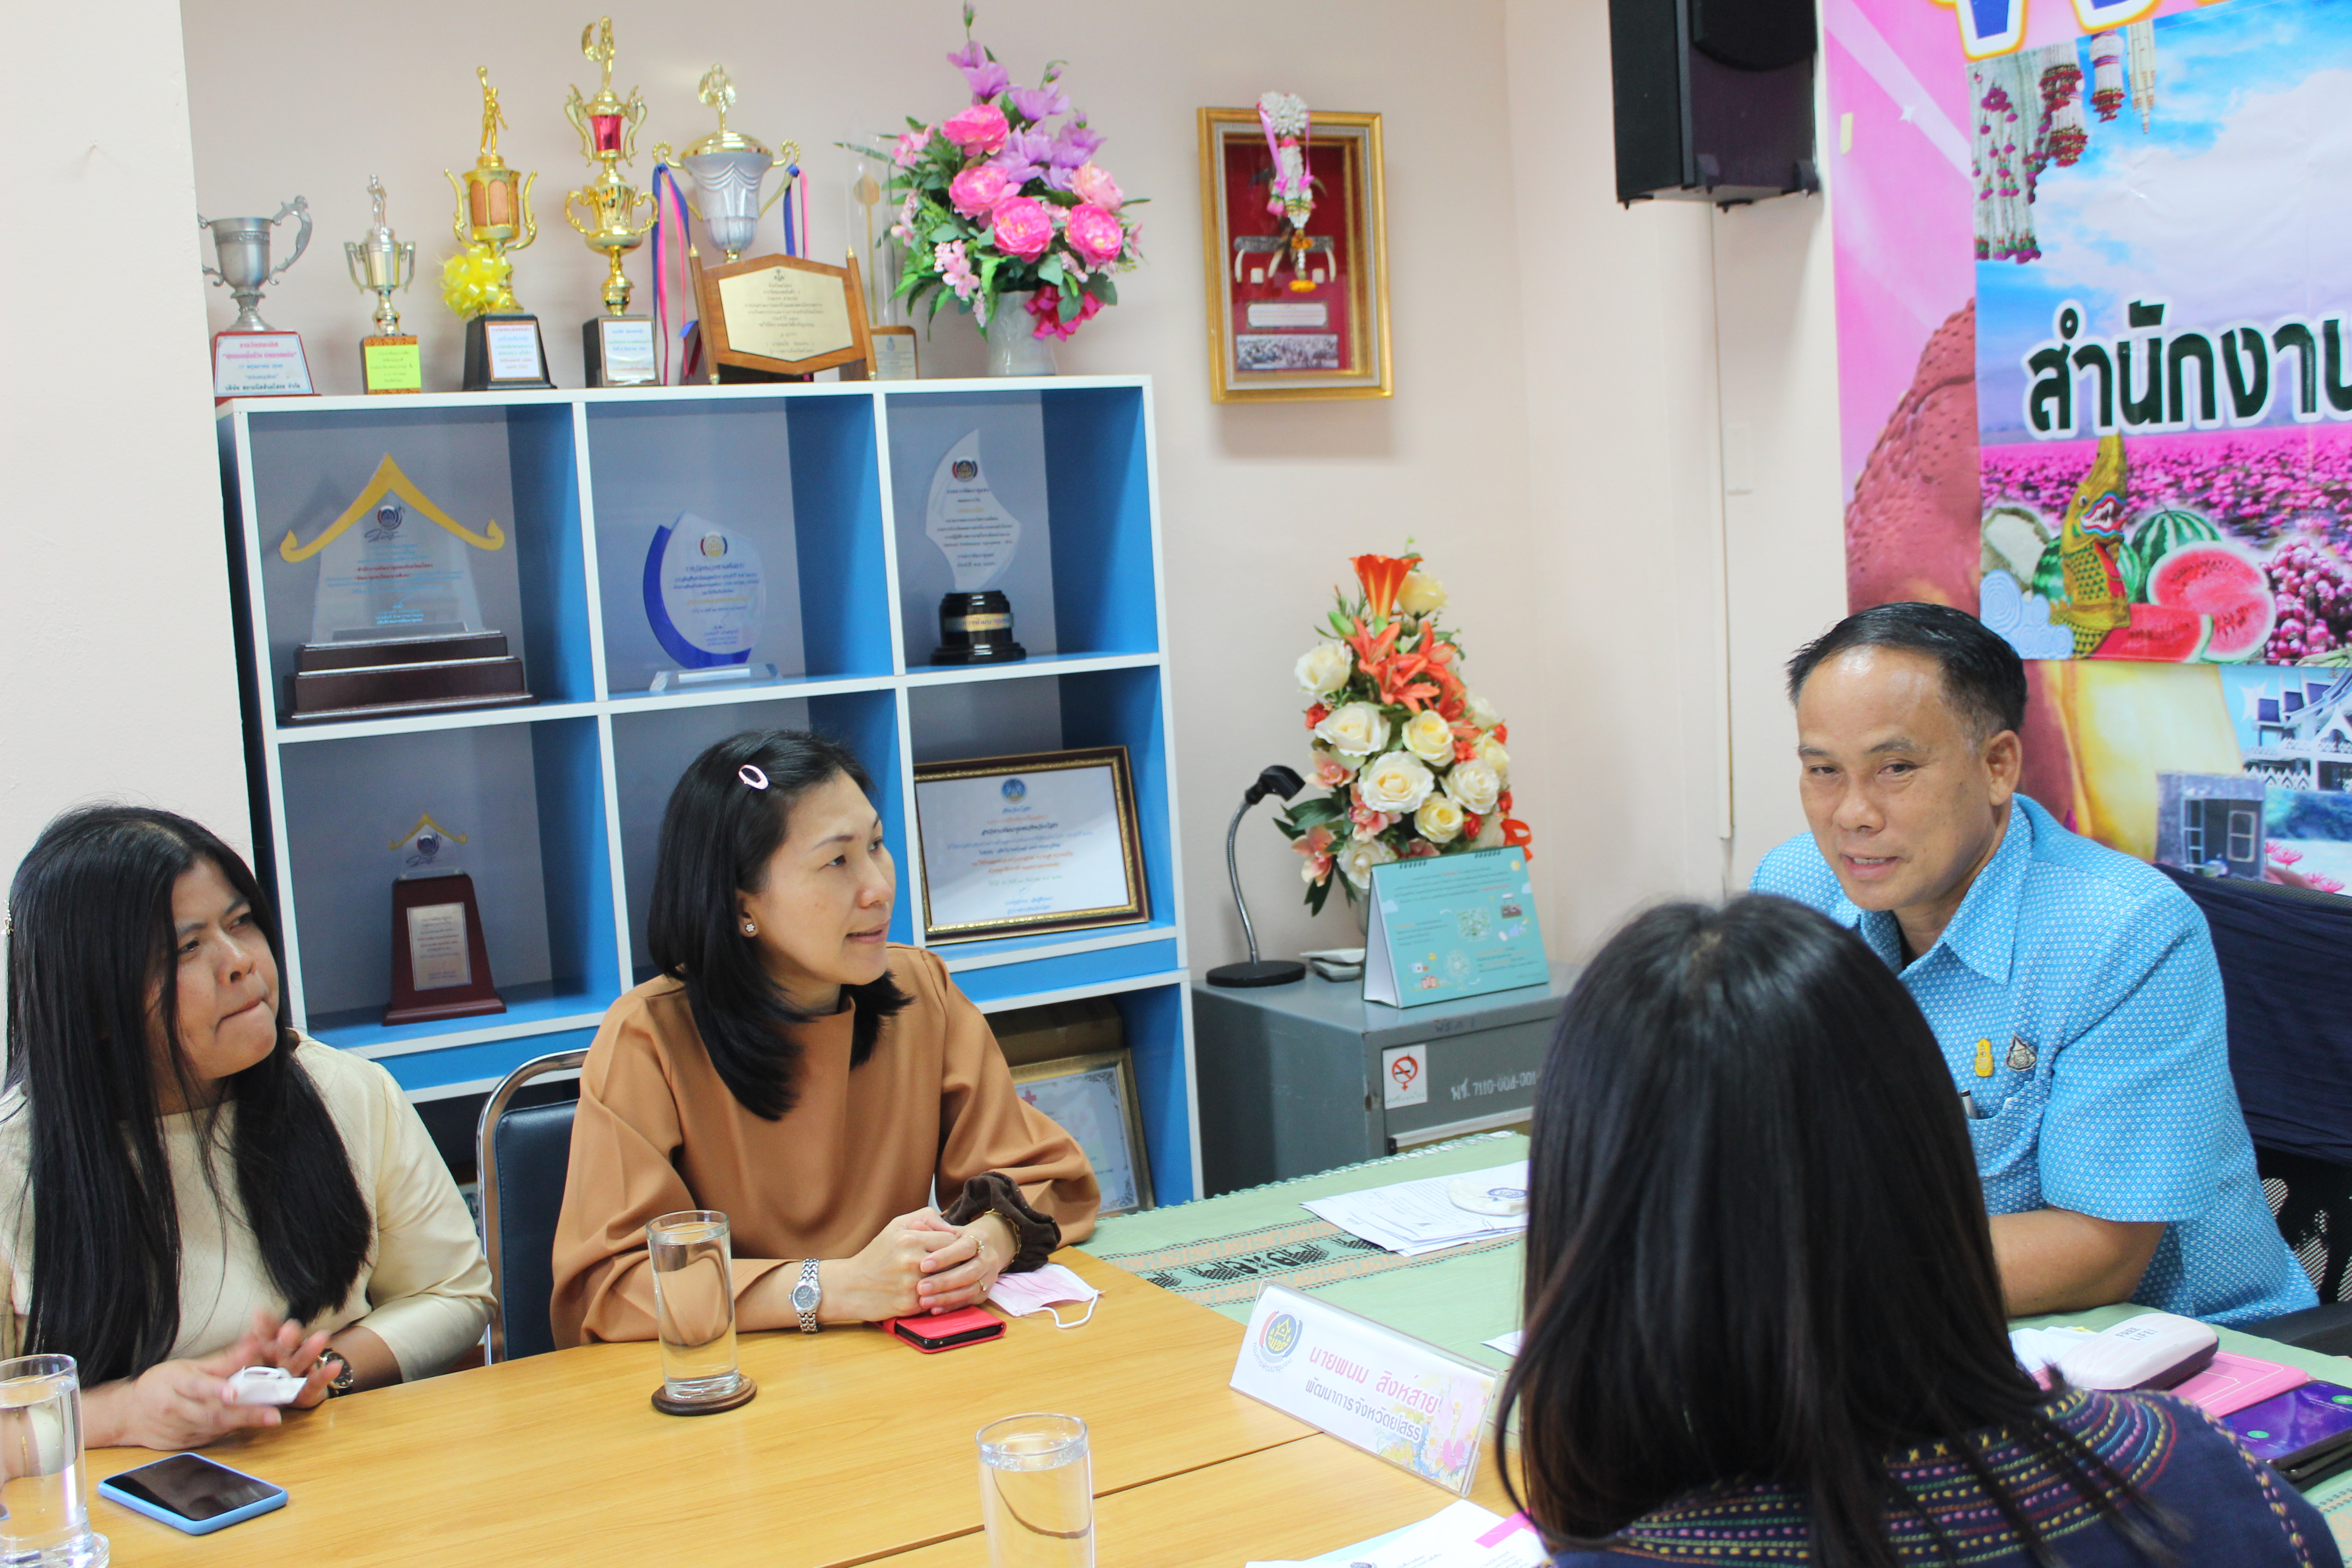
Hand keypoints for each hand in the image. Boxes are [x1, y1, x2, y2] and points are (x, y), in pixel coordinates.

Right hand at [83, 1314, 329, 1450]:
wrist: (127, 1414)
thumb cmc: (161, 1383)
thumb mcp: (188, 1366)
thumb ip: (223, 1360)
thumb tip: (255, 1344)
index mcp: (175, 1383)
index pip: (198, 1387)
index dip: (217, 1390)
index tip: (235, 1392)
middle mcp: (176, 1409)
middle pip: (211, 1413)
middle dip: (245, 1414)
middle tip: (273, 1414)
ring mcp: (179, 1429)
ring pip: (214, 1428)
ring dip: (242, 1424)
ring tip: (269, 1417)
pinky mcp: (183, 1444)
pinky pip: (210, 1438)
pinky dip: (230, 1431)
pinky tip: (247, 1424)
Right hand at [819, 1208, 964, 1321]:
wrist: (850, 1286)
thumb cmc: (876, 1255)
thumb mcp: (895, 1226)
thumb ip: (925, 1217)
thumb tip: (951, 1226)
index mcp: (910, 1239)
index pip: (951, 1240)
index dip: (955, 1245)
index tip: (957, 1249)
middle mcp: (912, 1260)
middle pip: (953, 1261)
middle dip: (956, 1263)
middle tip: (959, 1265)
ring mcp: (911, 1285)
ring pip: (946, 1281)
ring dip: (948, 1281)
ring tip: (947, 1279)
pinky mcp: (910, 1305)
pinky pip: (935, 1299)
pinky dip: (937, 1297)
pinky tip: (934, 1294)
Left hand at [916, 1212, 1014, 1314]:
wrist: (978, 1252)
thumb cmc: (954, 1240)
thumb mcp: (947, 1230)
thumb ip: (932, 1228)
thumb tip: (916, 1226)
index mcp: (980, 1238)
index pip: (965, 1247)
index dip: (945, 1257)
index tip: (923, 1264)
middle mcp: (988, 1258)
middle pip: (970, 1272)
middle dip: (944, 1281)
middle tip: (921, 1287)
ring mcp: (989, 1277)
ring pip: (970, 1290)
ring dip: (946, 1297)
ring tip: (923, 1301)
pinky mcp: (984, 1293)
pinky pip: (969, 1302)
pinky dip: (951, 1307)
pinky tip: (934, 1309)